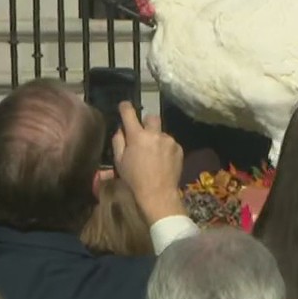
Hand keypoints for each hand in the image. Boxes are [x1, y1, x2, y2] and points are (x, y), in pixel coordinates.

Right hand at [111, 101, 185, 223]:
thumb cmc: (134, 179)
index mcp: (138, 136)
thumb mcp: (119, 161)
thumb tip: (121, 129)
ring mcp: (169, 140)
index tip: (124, 105)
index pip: (129, 113)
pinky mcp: (179, 148)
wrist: (158, 193)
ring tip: (152, 156)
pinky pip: (169, 143)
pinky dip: (165, 148)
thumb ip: (118, 141)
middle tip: (142, 134)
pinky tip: (162, 161)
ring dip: (156, 139)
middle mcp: (155, 134)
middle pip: (151, 117)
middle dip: (146, 122)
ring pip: (161, 132)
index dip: (125, 107)